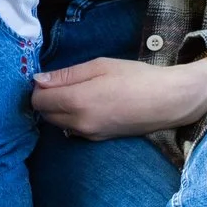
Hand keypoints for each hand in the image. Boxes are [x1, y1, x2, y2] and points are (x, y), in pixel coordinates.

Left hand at [31, 56, 206, 140]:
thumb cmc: (135, 78)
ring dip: (58, 109)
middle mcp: (79, 124)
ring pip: (58, 124)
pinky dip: (72, 118)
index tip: (49, 77)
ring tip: (78, 92)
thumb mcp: (100, 66)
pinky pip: (73, 129)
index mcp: (78, 102)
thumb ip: (67, 75)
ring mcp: (89, 135)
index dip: (39, 87)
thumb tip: (39, 80)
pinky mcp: (98, 140)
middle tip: (63, 82)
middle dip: (47, 99)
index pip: (38, 101)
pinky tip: (89, 104)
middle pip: (45, 115)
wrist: (168, 102)